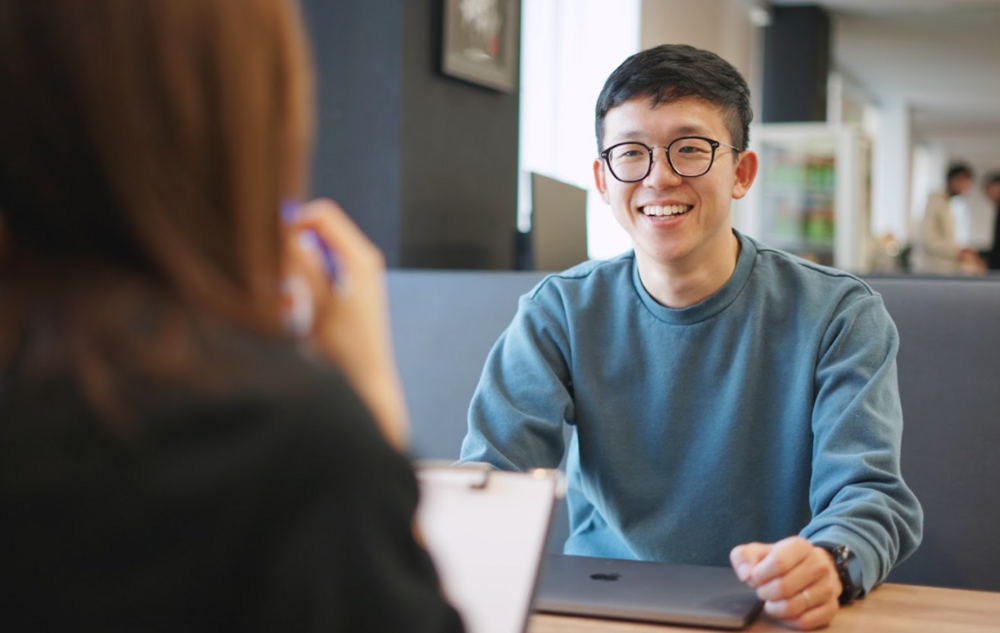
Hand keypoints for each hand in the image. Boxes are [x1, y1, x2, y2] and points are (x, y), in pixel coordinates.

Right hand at [283, 199, 409, 450]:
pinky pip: (319, 271)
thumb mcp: (316, 304)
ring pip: (314, 252)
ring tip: (287, 299)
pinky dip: (302, 283)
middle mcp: (361, 260)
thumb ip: (303, 265)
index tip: (269, 244)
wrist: (364, 380)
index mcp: (359, 258)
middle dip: (291, 248)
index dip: (293, 221)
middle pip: (317, 230)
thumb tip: (286, 230)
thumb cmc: (342, 347)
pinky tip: (292, 307)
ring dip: (294, 269)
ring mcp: (357, 275)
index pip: (322, 215)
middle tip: (276, 276)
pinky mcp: (350, 290)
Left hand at [730, 537, 842, 629]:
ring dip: (774, 608)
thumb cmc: (780, 560)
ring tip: (771, 601)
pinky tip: (783, 612)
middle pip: (783, 587)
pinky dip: (788, 621)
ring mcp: (828, 587)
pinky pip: (806, 622)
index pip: (777, 563)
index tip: (753, 578)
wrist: (812, 566)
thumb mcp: (758, 552)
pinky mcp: (832, 608)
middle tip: (762, 591)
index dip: (759, 575)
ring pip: (793, 607)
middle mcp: (819, 565)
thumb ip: (743, 557)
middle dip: (764, 592)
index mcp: (800, 546)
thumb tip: (745, 574)